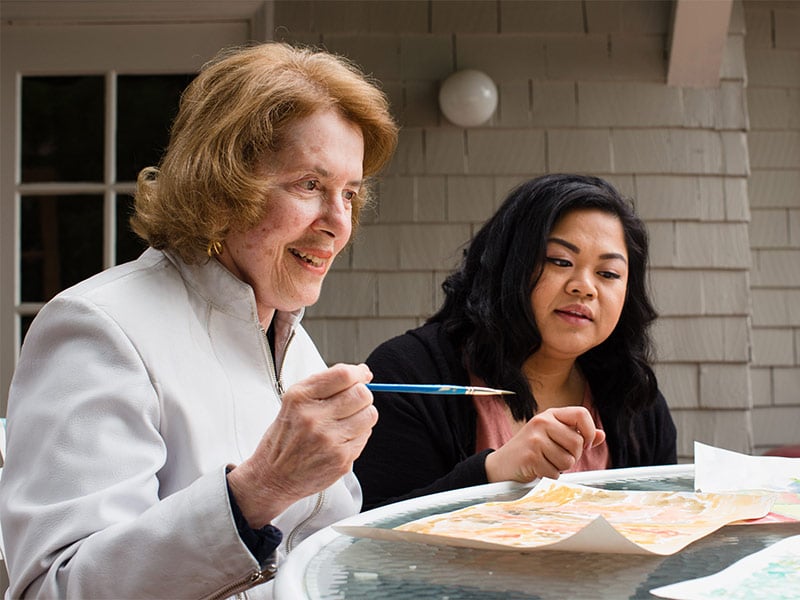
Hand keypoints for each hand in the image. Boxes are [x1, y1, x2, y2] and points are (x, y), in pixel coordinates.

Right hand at [226, 363, 376, 527]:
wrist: (273, 478)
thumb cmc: (285, 438)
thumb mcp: (294, 402)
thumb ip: (326, 384)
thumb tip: (364, 373)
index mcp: (300, 398)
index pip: (343, 375)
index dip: (358, 373)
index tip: (361, 375)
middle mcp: (314, 418)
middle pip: (361, 394)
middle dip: (362, 394)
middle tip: (353, 401)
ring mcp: (329, 440)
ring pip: (369, 414)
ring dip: (363, 414)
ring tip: (348, 420)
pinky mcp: (341, 458)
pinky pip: (365, 435)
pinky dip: (359, 434)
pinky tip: (342, 438)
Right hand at [484, 406, 604, 482]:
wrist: (502, 465)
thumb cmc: (531, 452)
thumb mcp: (554, 438)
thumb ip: (577, 435)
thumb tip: (601, 435)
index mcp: (550, 415)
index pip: (582, 414)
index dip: (588, 431)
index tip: (583, 444)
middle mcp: (542, 421)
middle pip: (577, 442)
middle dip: (572, 456)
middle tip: (556, 457)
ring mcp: (535, 438)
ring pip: (568, 460)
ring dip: (559, 468)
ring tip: (544, 462)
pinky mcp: (530, 455)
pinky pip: (554, 472)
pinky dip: (548, 476)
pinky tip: (537, 469)